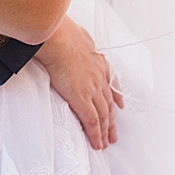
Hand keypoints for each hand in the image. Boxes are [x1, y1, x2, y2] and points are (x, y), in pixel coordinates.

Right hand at [35, 16, 122, 149]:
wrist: (55, 37)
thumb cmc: (59, 32)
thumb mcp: (74, 33)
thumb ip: (76, 39)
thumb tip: (70, 34)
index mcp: (96, 61)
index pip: (109, 83)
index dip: (115, 96)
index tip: (119, 105)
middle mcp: (98, 77)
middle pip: (109, 103)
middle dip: (113, 119)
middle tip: (114, 133)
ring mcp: (92, 89)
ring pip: (104, 115)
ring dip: (107, 130)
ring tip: (107, 142)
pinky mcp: (82, 99)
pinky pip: (92, 121)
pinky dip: (96, 133)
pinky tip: (98, 143)